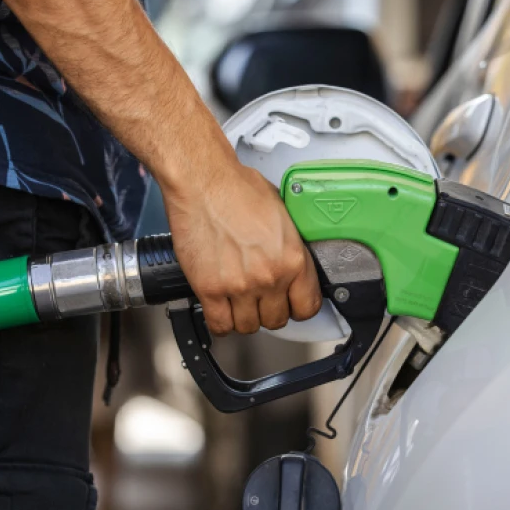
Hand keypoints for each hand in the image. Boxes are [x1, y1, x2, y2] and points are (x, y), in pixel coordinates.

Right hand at [160, 159, 322, 334]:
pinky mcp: (210, 289)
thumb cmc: (237, 188)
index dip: (297, 308)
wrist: (203, 182)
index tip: (289, 304)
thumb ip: (288, 246)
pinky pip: (219, 325)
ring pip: (247, 327)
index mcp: (292, 258)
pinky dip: (220, 322)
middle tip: (258, 299)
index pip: (307, 307)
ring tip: (237, 302)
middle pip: (276, 320)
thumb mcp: (281, 214)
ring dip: (242, 317)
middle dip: (267, 311)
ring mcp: (239, 286)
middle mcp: (269, 277)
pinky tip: (219, 309)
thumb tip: (290, 261)